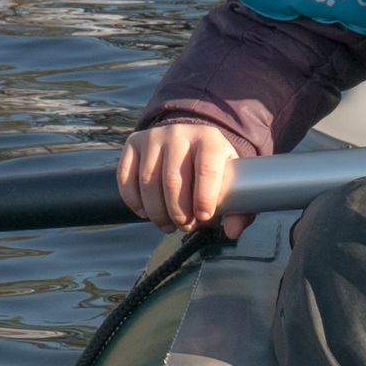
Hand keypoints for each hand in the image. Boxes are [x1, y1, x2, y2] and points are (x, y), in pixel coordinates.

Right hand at [117, 122, 253, 238]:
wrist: (188, 142)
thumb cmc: (212, 168)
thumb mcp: (231, 181)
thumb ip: (238, 208)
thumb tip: (232, 232)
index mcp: (209, 139)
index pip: (206, 169)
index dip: (204, 197)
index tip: (203, 217)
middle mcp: (179, 133)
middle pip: (173, 180)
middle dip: (179, 212)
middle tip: (185, 227)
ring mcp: (154, 136)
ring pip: (148, 182)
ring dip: (157, 212)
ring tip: (168, 225)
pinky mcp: (134, 143)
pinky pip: (126, 178)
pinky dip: (134, 201)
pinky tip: (145, 213)